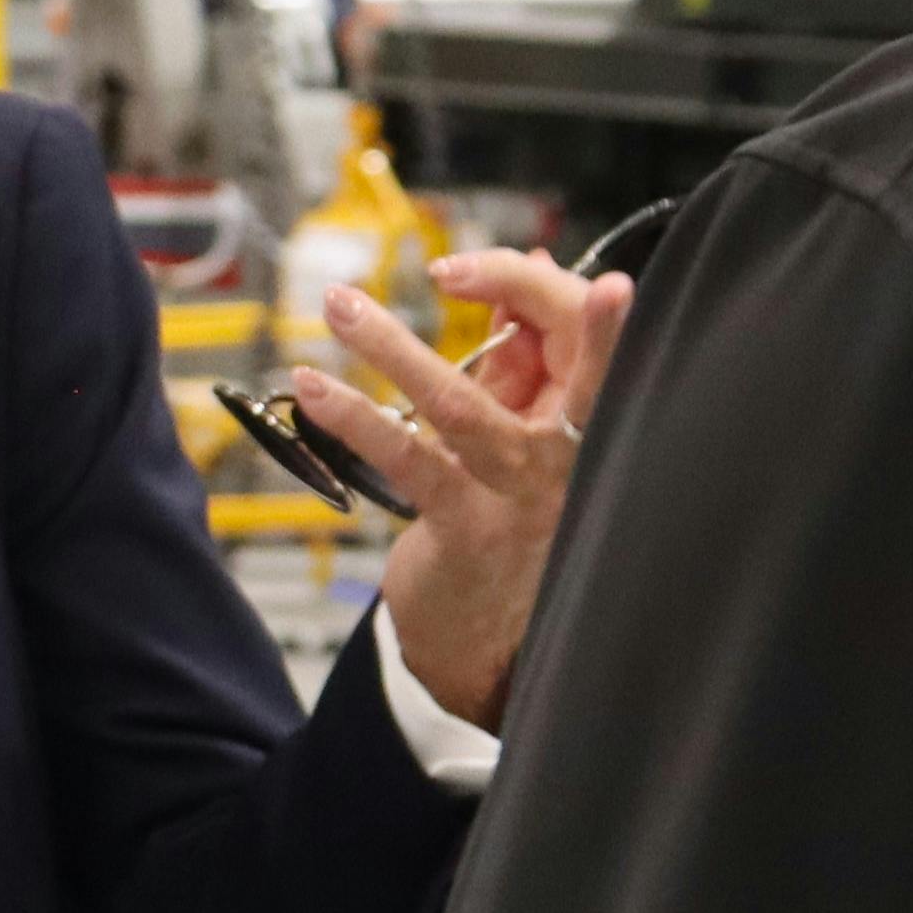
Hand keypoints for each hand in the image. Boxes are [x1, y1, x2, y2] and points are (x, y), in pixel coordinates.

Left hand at [295, 250, 640, 730]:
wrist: (502, 647)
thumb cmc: (515, 526)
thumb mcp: (531, 441)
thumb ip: (528, 367)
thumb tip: (524, 280)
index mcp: (598, 423)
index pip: (580, 334)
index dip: (528, 288)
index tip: (466, 270)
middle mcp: (574, 456)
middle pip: (564, 360)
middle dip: (521, 298)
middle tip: (454, 265)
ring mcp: (525, 495)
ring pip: (461, 404)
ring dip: (391, 348)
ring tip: (339, 304)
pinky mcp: (471, 528)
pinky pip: (410, 459)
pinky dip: (357, 417)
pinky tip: (315, 389)